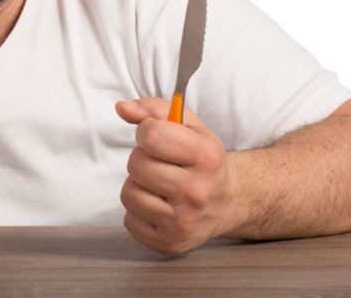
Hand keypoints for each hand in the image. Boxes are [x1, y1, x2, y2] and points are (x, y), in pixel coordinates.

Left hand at [114, 97, 237, 254]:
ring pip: (129, 193)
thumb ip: (154, 109)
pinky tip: (158, 205)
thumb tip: (122, 108)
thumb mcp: (189, 125)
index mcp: (206, 157)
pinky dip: (138, 211)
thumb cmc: (201, 159)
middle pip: (137, 164)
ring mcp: (184, 222)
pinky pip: (129, 219)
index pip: (151, 135)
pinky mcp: (170, 243)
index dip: (146, 131)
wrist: (227, 202)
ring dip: (138, 185)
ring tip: (159, 185)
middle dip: (142, 159)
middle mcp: (198, 192)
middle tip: (160, 163)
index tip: (155, 136)